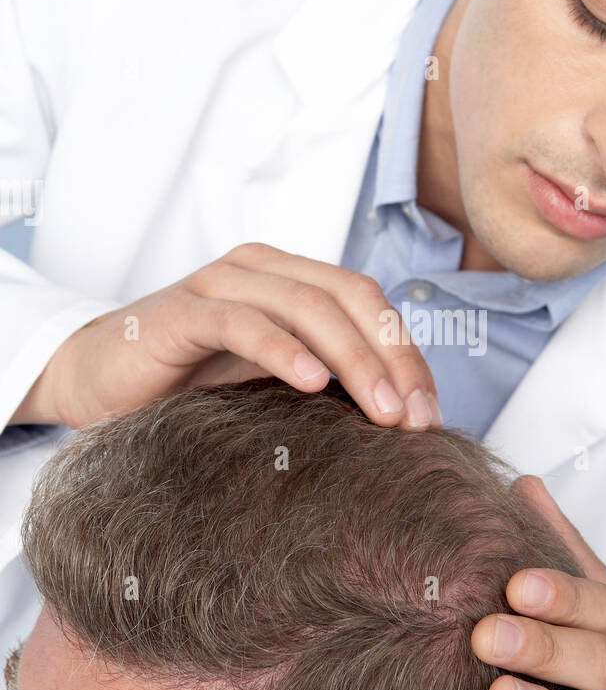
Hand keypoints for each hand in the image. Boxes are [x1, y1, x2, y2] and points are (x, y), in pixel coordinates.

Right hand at [11, 243, 440, 432]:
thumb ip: (324, 383)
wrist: (93, 381)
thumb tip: (400, 420)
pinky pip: (244, 322)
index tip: (429, 415)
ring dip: (354, 359)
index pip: (369, 304)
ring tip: (382, 411)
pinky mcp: (182, 312)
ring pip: (309, 305)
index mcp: (289, 279)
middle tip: (416, 419)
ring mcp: (221, 283)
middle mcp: (261, 269)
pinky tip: (314, 384)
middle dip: (393, 358)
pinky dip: (285, 350)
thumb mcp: (269, 384)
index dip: (407, 355)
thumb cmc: (185, 386)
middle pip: (351, 297)